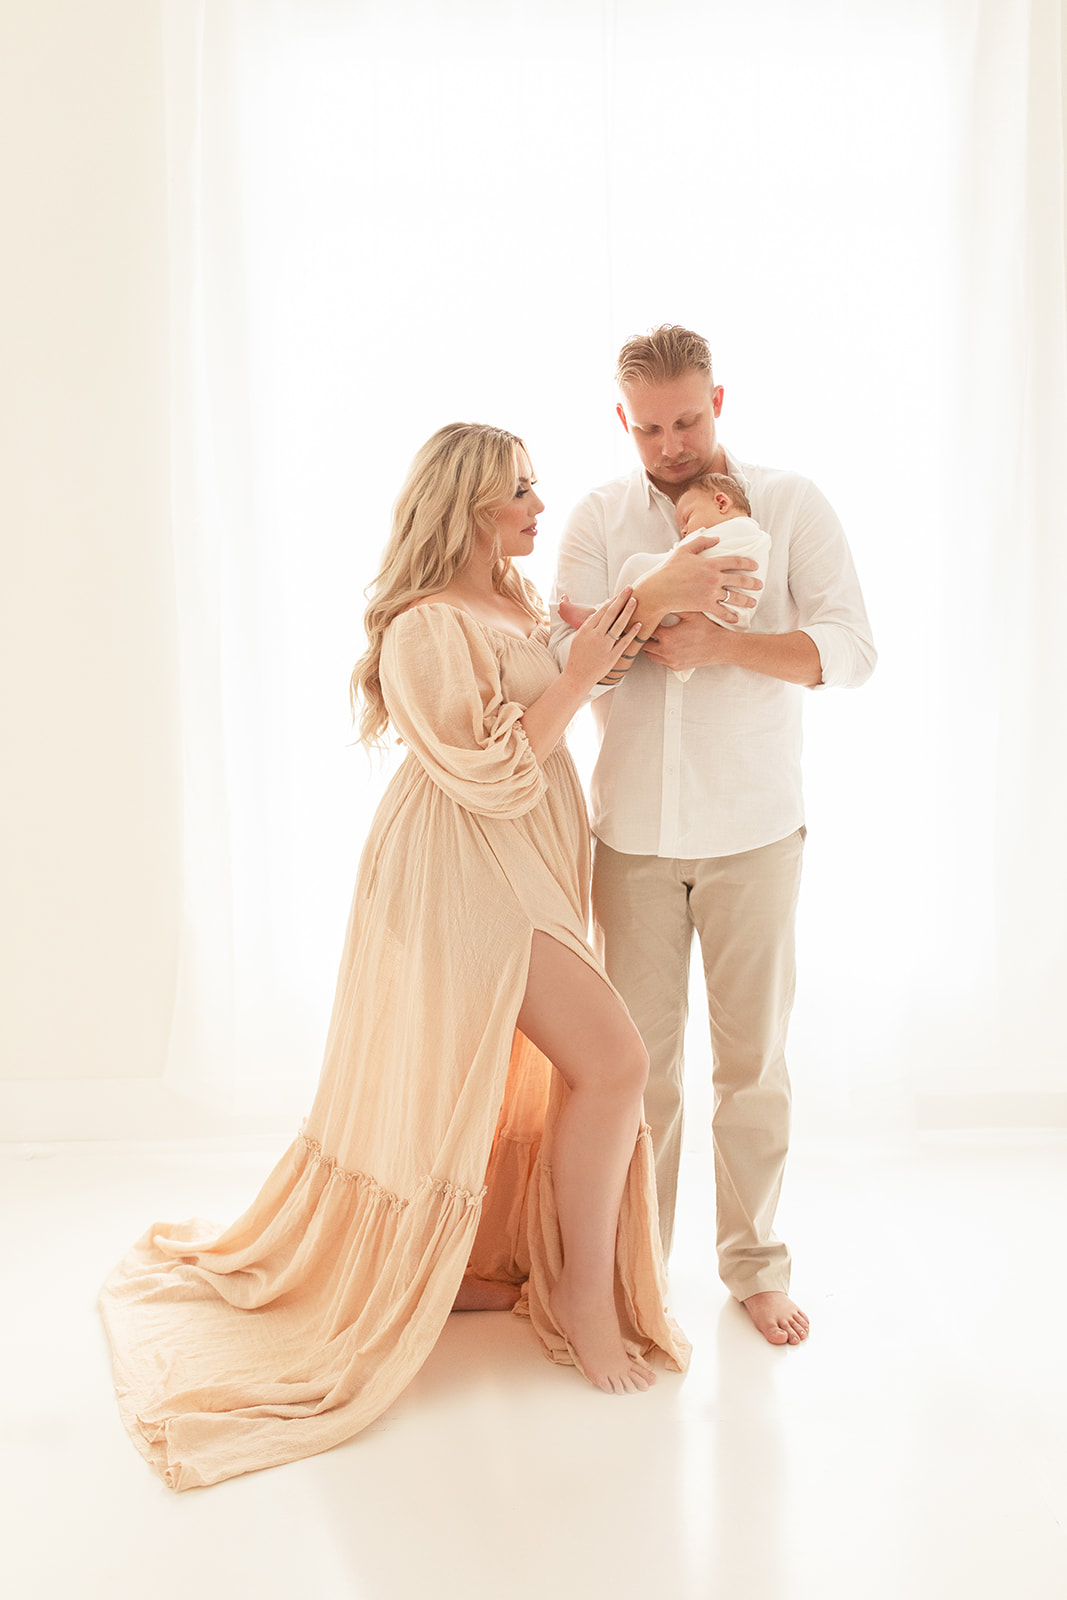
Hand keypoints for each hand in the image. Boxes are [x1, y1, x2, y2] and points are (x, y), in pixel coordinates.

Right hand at [563, 590, 641, 691]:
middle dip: (621, 600)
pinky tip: (639, 624)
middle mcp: (596, 636)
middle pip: (611, 614)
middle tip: (631, 588)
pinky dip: (632, 633)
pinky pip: (624, 642)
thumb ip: (589, 625)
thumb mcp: (579, 637)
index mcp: (586, 629)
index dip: (613, 600)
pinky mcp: (612, 656)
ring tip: (636, 601)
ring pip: (618, 625)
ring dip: (628, 612)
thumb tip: (598, 613)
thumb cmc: (578, 656)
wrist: (577, 676)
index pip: (602, 611)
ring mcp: (604, 646)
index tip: (621, 592)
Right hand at [639, 536, 760, 618]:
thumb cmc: (669, 569)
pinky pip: (722, 612)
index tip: (755, 566)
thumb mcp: (684, 550)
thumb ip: (701, 541)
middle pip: (739, 580)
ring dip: (746, 600)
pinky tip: (736, 618)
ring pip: (734, 597)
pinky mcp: (705, 605)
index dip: (747, 564)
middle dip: (752, 583)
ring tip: (753, 602)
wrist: (660, 590)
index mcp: (711, 563)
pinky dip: (730, 616)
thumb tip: (716, 538)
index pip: (735, 562)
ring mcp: (711, 593)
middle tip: (760, 585)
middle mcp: (714, 578)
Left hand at [642, 611, 731, 672]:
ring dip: (650, 646)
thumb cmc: (707, 628)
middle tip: (646, 627)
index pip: (646, 628)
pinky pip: (660, 661)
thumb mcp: (691, 613)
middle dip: (645, 635)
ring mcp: (670, 661)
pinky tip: (663, 646)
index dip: (645, 621)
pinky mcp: (676, 667)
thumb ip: (674, 605)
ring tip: (653, 636)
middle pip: (644, 643)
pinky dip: (659, 654)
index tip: (644, 617)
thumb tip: (662, 596)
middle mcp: (665, 650)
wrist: (720, 647)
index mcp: (667, 636)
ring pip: (650, 654)